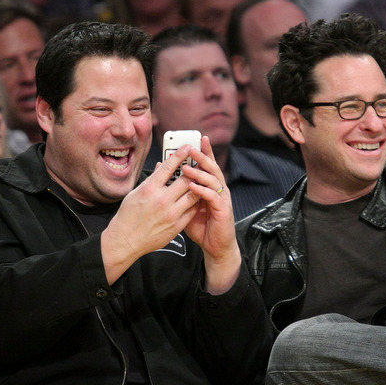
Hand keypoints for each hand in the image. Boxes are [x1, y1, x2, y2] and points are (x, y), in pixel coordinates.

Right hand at [101, 143, 203, 283]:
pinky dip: (195, 202)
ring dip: (198, 186)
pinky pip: (192, 210)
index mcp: (149, 189)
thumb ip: (152, 180)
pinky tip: (196, 197)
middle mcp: (162, 200)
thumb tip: (163, 166)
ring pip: (193, 194)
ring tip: (201, 180)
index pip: (169, 167)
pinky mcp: (177, 225)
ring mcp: (171, 213)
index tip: (188, 147)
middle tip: (199, 163)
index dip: (180, 154)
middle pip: (186, 180)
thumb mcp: (136, 193)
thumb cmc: (128, 215)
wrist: (125, 241)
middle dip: (194, 170)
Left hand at [180, 137, 240, 294]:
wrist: (214, 246)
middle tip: (192, 147)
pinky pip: (213, 197)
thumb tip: (161, 172)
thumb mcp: (185, 205)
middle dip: (203, 156)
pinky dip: (202, 190)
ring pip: (213, 180)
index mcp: (210, 186)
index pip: (208, 165)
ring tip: (187, 167)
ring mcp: (222, 199)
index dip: (205, 152)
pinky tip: (193, 187)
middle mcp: (219, 189)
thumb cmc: (201, 226)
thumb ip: (177, 189)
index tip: (200, 138)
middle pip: (212, 168)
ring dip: (200, 173)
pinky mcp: (223, 210)